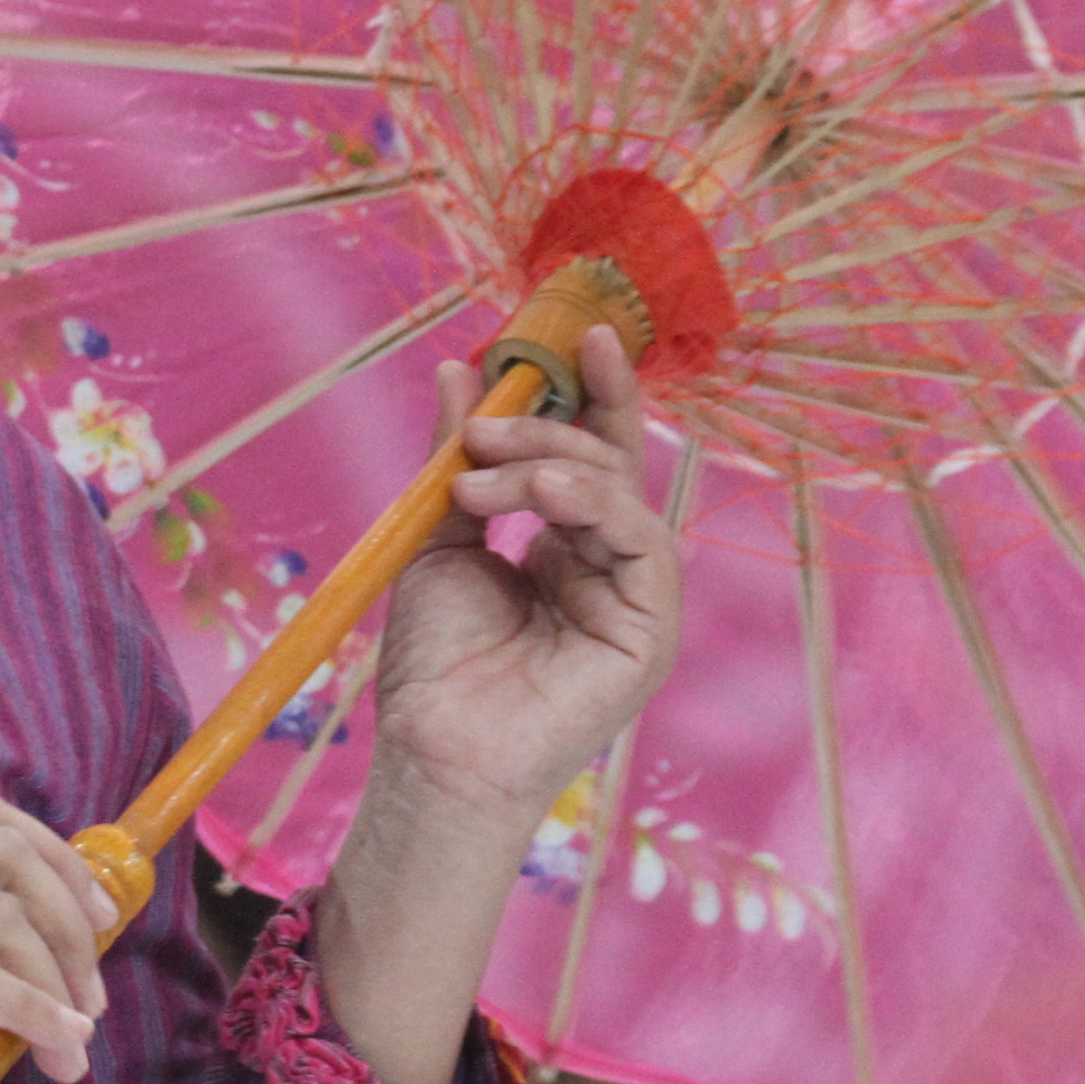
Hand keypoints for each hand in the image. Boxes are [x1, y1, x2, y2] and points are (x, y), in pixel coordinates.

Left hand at [372, 325, 682, 821]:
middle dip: (552, 425)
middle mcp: (609, 568)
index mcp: (566, 548)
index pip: (592, 454)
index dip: (593, 392)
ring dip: (551, 466)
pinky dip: (592, 504)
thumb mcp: (438, 538)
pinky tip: (540, 498)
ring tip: (479, 481)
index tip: (581, 333)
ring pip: (622, 494)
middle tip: (484, 423)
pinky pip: (641, 542)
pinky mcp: (651, 631)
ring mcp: (636, 600)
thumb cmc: (436, 664)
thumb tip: (456, 370)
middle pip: (613, 464)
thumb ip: (456, 458)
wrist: (433, 750)